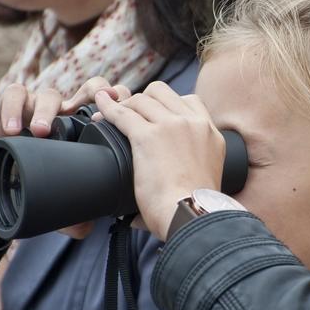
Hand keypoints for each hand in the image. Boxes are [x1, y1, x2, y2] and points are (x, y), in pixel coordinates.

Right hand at [0, 78, 130, 238]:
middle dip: (93, 93)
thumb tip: (86, 228)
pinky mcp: (11, 106)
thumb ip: (73, 214)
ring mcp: (39, 108)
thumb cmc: (31, 186)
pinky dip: (14, 108)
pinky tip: (12, 129)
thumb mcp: (57, 201)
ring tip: (40, 132)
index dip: (119, 102)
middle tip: (89, 114)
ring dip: (47, 110)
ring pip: (50, 93)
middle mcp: (66, 115)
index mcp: (86, 131)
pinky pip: (15, 94)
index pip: (111, 105)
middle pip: (89, 88)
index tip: (122, 112)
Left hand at [94, 81, 224, 240]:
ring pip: (140, 100)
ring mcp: (170, 126)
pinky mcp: (147, 136)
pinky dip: (107, 108)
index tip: (154, 115)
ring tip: (109, 116)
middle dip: (142, 100)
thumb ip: (189, 169)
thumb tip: (158, 193)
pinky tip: (99, 108)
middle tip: (130, 115)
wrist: (192, 216)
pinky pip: (122, 113)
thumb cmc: (194, 209)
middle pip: (161, 92)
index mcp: (211, 133)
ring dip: (124, 106)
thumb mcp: (204, 177)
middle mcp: (192, 123)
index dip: (167, 104)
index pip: (189, 101)